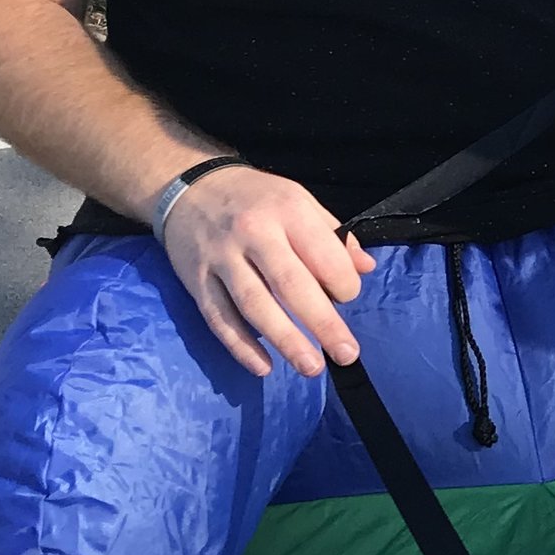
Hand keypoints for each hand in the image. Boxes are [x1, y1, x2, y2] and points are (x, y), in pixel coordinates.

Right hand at [156, 165, 373, 379]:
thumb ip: (333, 236)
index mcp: (287, 210)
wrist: (188, 187)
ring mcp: (222, 258)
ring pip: (255, 306)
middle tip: (346, 355)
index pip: (323, 255)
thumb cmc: (255, 198)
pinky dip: (241, 346)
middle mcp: (253, 233)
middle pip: (290, 285)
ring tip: (312, 367)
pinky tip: (263, 367)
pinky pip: (220, 319)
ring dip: (285, 341)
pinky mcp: (197, 281)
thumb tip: (366, 268)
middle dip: (322, 323)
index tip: (348, 297)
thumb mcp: (299, 201)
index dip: (343, 283)